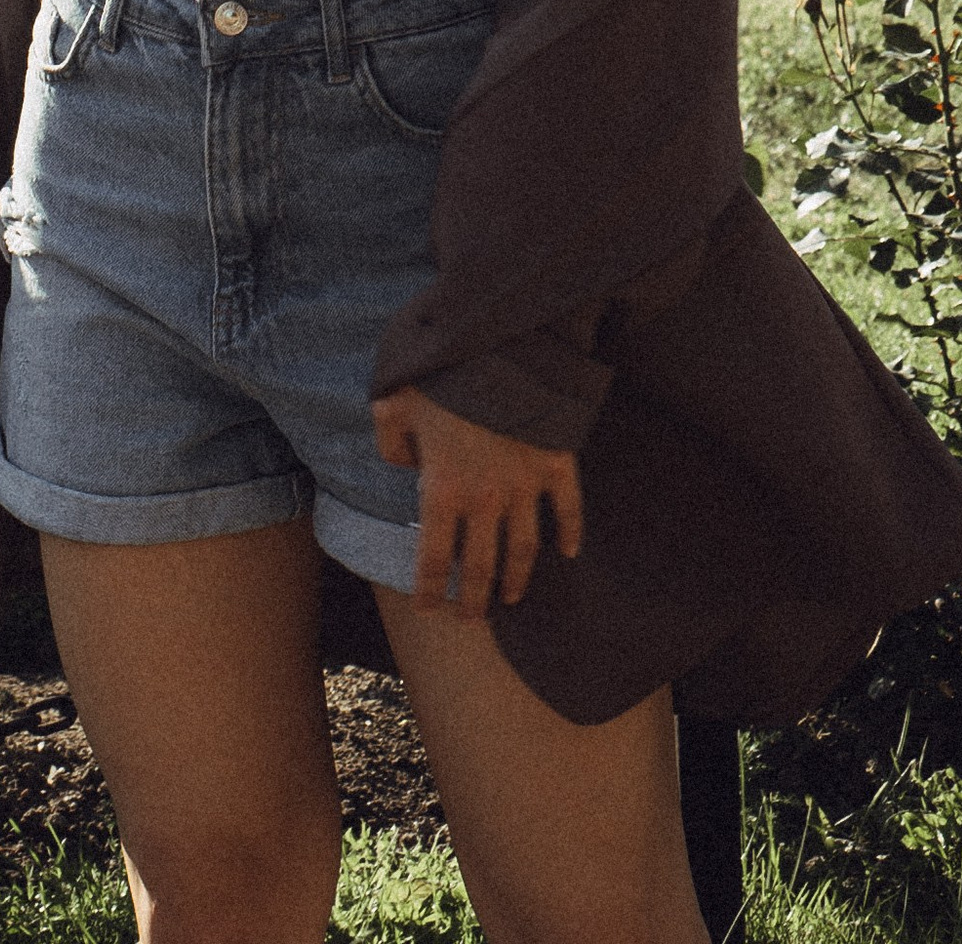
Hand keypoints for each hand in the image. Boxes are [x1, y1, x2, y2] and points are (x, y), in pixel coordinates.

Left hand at [372, 385, 582, 620]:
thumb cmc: (439, 372)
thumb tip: (403, 465)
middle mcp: (485, 499)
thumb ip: (390, 440)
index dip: (430, 590)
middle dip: (475, 598)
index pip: (433, 558)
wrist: (497, 343)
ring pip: (523, 548)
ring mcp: (525, 485)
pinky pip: (568, 508)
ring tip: (512, 597)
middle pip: (481, 566)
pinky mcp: (555, 464)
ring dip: (518, 578)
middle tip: (473, 618)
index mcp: (442, 489)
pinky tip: (570, 552)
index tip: (429, 610)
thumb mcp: (394, 401)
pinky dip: (571, 533)